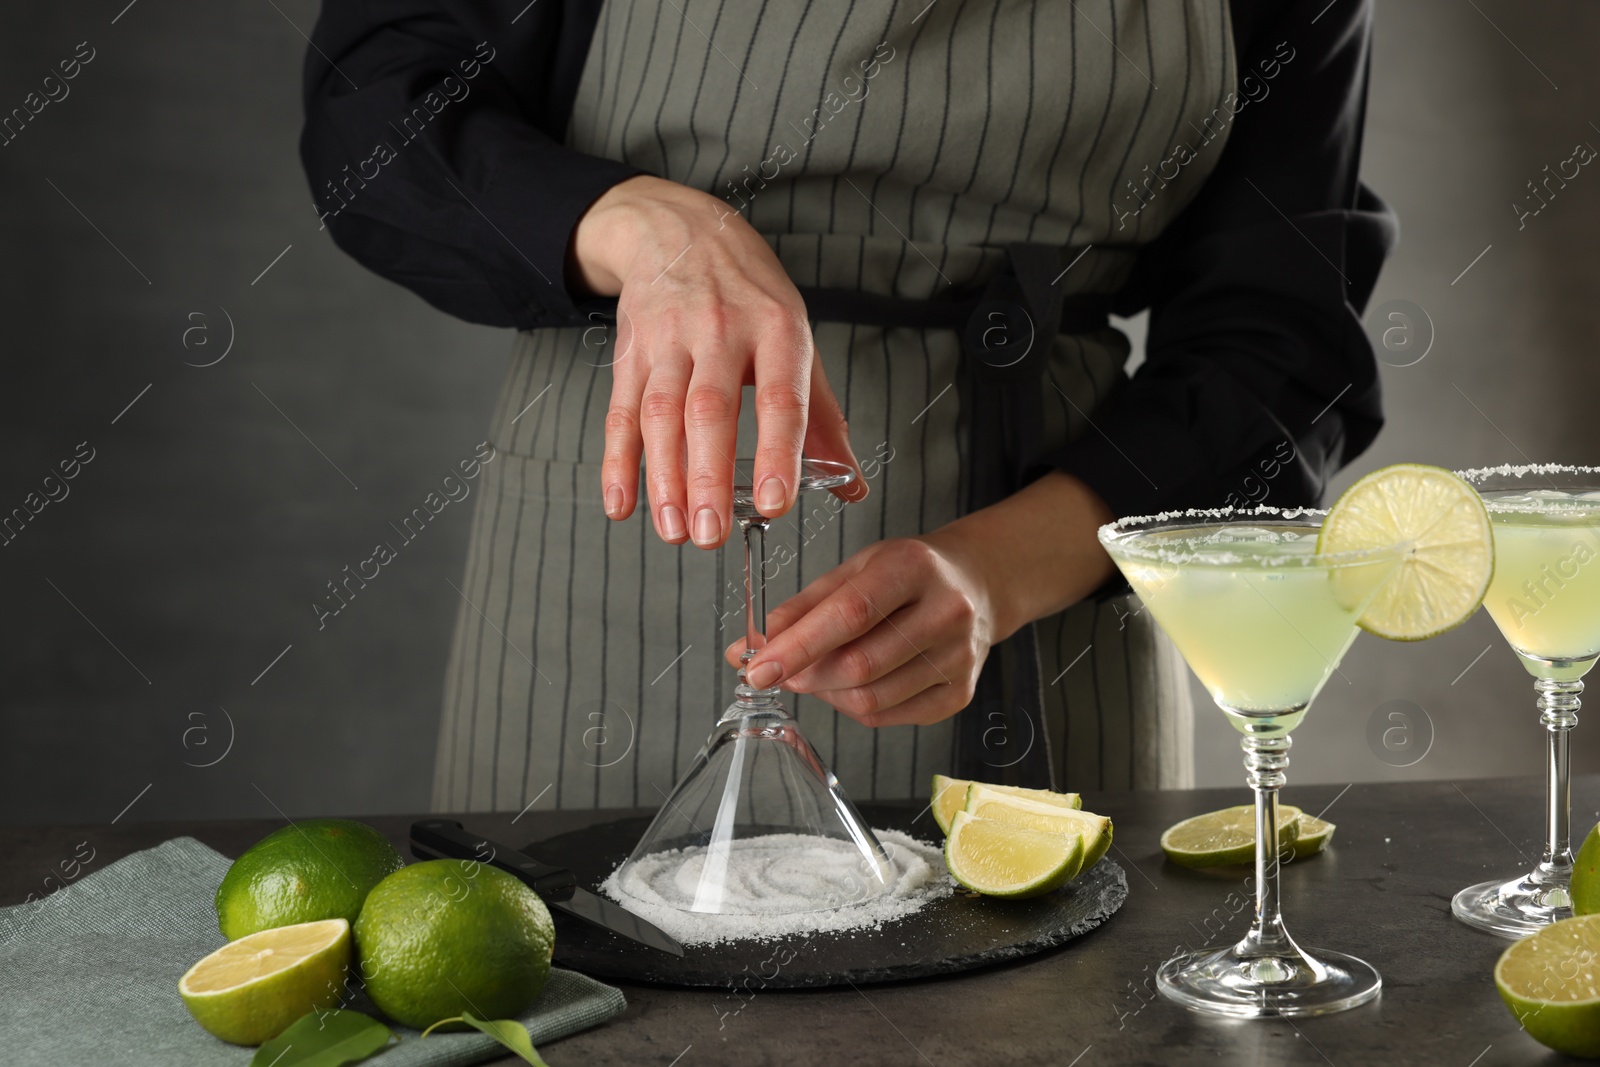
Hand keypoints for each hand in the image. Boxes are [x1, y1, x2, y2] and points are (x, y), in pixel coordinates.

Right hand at [572, 175, 865, 548]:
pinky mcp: (631, 352)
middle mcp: (721, 331)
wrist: (678, 229)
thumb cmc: (748, 293)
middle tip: (711, 534)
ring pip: (661, 414)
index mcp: (776, 330)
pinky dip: (617, 462)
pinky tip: (621, 502)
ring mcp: (670, 340)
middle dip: (708, 478)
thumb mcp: (797, 338)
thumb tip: (851, 485)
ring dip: (663, 478)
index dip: (779, 452)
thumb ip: (822, 417)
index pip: (779, 397)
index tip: (775, 502)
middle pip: (709, 411)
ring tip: (674, 529)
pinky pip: (620, 411)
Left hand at [724, 535, 997, 726]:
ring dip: (827, 693)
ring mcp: (959, 658)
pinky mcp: (960, 693)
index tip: (756, 669)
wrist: (978, 584)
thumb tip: (747, 650)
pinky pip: (888, 716)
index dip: (797, 647)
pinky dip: (855, 706)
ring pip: (870, 698)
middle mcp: (946, 612)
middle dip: (806, 675)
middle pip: (858, 666)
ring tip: (820, 672)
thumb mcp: (856, 569)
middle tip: (781, 671)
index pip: (850, 615)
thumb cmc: (909, 573)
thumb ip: (802, 608)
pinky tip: (852, 683)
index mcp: (914, 568)